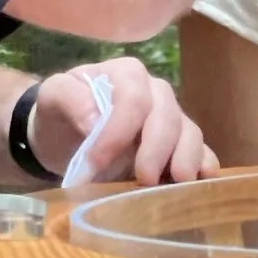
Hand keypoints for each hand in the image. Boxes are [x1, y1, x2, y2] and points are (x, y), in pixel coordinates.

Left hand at [29, 57, 217, 185]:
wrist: (64, 139)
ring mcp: (172, 120)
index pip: (133, 99)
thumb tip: (94, 122)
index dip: (118, 131)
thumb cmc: (61, 115)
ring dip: (186, 159)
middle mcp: (156, 93)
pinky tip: (199, 182)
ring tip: (177, 182)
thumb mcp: (52, 97)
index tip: (97, 162)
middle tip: (144, 179)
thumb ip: (69, 98)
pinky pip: (202, 152)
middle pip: (167, 117)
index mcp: (127, 75)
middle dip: (157, 150)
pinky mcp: (180, 147)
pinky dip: (204, 166)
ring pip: (190, 133)